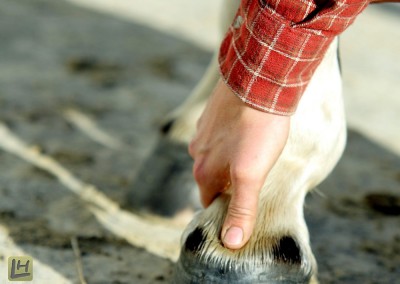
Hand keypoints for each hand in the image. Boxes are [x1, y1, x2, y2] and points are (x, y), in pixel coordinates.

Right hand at [189, 79, 289, 248]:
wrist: (257, 81)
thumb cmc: (257, 130)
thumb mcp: (252, 175)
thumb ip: (242, 209)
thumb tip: (231, 242)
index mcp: (204, 171)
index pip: (209, 201)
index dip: (225, 208)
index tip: (242, 207)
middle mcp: (197, 152)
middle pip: (211, 178)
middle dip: (228, 183)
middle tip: (252, 180)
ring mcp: (203, 131)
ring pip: (214, 155)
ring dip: (228, 159)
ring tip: (251, 155)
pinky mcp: (212, 114)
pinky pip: (219, 134)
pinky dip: (230, 138)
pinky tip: (245, 132)